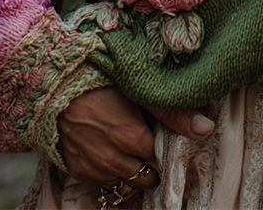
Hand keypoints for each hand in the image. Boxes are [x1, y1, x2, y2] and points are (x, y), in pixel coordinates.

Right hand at [58, 85, 214, 189]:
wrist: (56, 86)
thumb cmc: (102, 81)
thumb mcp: (140, 91)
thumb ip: (174, 113)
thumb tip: (206, 128)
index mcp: (133, 139)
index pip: (161, 158)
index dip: (165, 147)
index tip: (164, 136)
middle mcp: (114, 160)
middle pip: (145, 177)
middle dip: (151, 164)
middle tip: (149, 144)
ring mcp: (94, 168)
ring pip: (124, 181)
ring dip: (130, 169)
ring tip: (129, 147)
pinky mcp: (78, 170)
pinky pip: (102, 181)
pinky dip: (109, 170)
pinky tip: (110, 150)